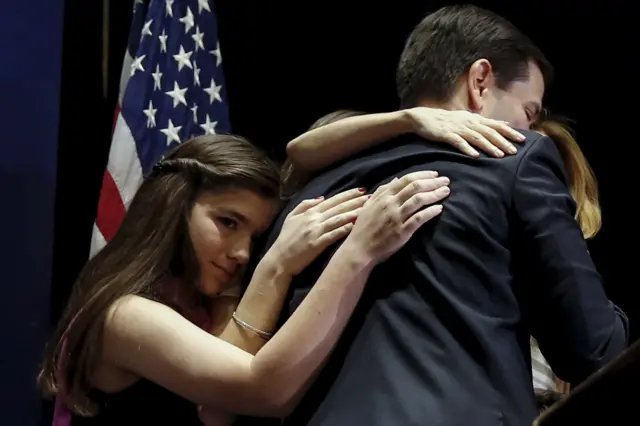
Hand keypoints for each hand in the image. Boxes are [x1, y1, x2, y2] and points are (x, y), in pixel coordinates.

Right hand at [267, 188, 367, 275]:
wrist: (279, 259)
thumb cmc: (285, 239)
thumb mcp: (291, 217)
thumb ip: (305, 205)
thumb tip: (322, 198)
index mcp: (309, 212)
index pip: (332, 200)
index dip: (348, 194)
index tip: (361, 190)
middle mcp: (314, 219)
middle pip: (339, 207)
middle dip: (356, 201)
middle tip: (371, 197)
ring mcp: (316, 231)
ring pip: (339, 219)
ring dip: (355, 213)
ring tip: (369, 209)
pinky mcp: (317, 244)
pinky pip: (334, 234)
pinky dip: (346, 229)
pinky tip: (357, 225)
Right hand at [345, 171, 449, 262]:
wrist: (359, 249)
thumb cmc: (363, 228)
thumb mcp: (369, 205)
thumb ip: (382, 191)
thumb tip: (397, 178)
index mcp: (383, 196)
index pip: (406, 180)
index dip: (423, 175)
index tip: (435, 174)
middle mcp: (390, 204)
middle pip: (415, 187)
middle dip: (433, 182)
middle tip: (446, 181)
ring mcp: (396, 217)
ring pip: (419, 200)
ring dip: (435, 194)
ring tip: (445, 192)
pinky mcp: (402, 231)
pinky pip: (419, 218)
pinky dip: (431, 212)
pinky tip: (439, 208)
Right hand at [405, 107, 525, 157]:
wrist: (423, 117)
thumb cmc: (447, 120)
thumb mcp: (468, 118)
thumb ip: (486, 122)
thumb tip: (505, 123)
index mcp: (475, 119)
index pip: (496, 125)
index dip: (509, 132)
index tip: (522, 139)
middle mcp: (469, 122)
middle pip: (489, 132)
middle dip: (503, 142)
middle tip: (514, 151)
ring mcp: (458, 128)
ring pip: (477, 138)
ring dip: (489, 146)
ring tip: (500, 155)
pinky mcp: (446, 135)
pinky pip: (458, 143)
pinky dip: (467, 149)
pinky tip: (475, 156)